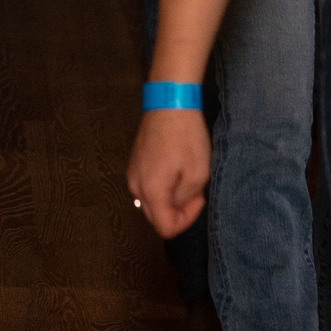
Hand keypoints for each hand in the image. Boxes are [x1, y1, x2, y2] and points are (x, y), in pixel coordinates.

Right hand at [127, 106, 211, 238]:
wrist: (169, 103)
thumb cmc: (186, 136)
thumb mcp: (198, 172)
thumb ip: (187, 198)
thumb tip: (177, 202)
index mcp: (151, 191)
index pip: (166, 228)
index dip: (186, 220)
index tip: (198, 199)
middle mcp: (136, 186)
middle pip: (156, 217)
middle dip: (178, 211)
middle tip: (195, 191)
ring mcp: (132, 174)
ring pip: (151, 202)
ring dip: (169, 199)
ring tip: (185, 177)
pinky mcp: (134, 164)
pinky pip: (146, 187)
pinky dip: (161, 187)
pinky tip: (174, 169)